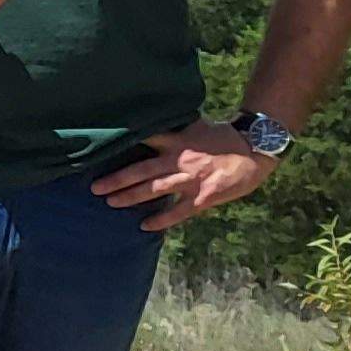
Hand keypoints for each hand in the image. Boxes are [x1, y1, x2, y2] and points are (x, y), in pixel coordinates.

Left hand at [95, 120, 275, 230]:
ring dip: (130, 197)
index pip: (144, 139)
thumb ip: (174, 130)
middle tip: (95, 188)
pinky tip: (144, 226)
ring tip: (110, 202)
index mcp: (177, 140)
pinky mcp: (202, 197)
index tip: (100, 149)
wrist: (255, 150)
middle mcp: (179, 160)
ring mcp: (190, 180)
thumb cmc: (224, 137)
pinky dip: (161, 219)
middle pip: (141, 170)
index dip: (122, 143)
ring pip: (154, 190)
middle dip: (117, 180)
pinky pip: (178, 211)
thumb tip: (150, 124)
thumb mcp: (196, 126)